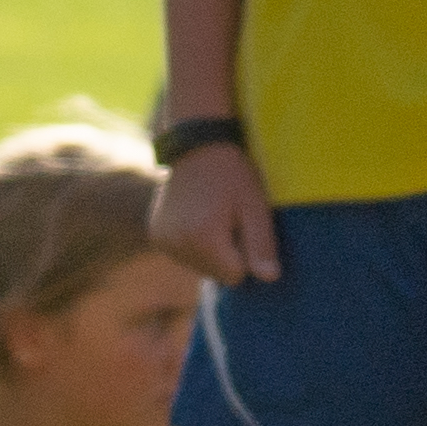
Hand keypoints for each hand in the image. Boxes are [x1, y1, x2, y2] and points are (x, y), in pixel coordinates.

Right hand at [154, 141, 277, 285]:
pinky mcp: (156, 235)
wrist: (196, 146)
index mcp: (203, 238)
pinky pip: (183, 255)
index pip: (235, 276)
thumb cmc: (232, 175)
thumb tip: (270, 279)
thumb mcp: (255, 206)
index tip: (242, 225)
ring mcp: (163, 241)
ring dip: (210, 250)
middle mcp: (178, 243)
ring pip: (199, 267)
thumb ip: (261, 244)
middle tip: (227, 218)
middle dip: (226, 254)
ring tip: (211, 215)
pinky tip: (196, 218)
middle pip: (216, 274)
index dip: (245, 254)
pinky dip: (193, 243)